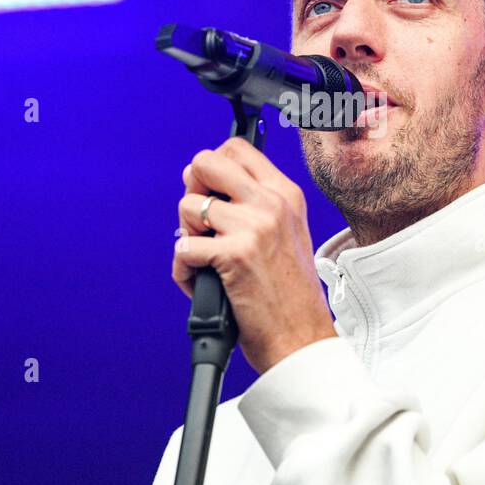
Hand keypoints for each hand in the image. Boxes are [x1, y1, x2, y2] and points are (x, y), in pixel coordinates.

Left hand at [173, 137, 337, 374]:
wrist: (302, 337)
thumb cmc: (290, 293)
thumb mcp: (288, 233)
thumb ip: (255, 204)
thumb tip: (202, 181)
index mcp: (285, 194)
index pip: (236, 148)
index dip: (211, 167)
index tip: (211, 191)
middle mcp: (271, 203)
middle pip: (205, 163)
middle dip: (193, 190)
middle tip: (201, 221)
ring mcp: (253, 227)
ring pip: (188, 206)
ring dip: (186, 236)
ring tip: (205, 258)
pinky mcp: (234, 255)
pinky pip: (182, 249)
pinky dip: (183, 270)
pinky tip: (200, 282)